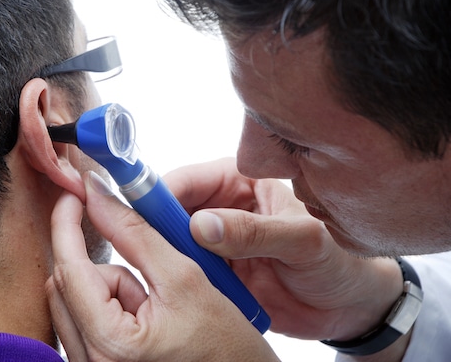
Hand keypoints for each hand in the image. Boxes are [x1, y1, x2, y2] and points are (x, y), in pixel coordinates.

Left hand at [46, 171, 279, 361]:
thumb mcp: (184, 278)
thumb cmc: (224, 344)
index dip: (66, 224)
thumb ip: (134, 234)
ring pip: (75, 299)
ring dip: (110, 287)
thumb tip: (98, 195)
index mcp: (111, 346)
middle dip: (105, 266)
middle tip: (147, 272)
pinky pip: (85, 318)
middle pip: (67, 285)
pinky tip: (145, 316)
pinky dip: (111, 303)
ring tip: (155, 305)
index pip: (69, 270)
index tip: (74, 193)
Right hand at [163, 158, 402, 341]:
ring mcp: (217, 243)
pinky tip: (171, 290)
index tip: (140, 214)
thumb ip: (255, 231)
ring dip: (163, 255)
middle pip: (172, 211)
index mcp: (242, 183)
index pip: (189, 180)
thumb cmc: (338, 261)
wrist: (349, 307)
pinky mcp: (216, 273)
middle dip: (155, 227)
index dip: (160, 194)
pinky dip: (176, 280)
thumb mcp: (303, 240)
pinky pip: (185, 273)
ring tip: (152, 270)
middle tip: (138, 247)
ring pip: (173, 243)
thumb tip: (202, 225)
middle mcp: (223, 208)